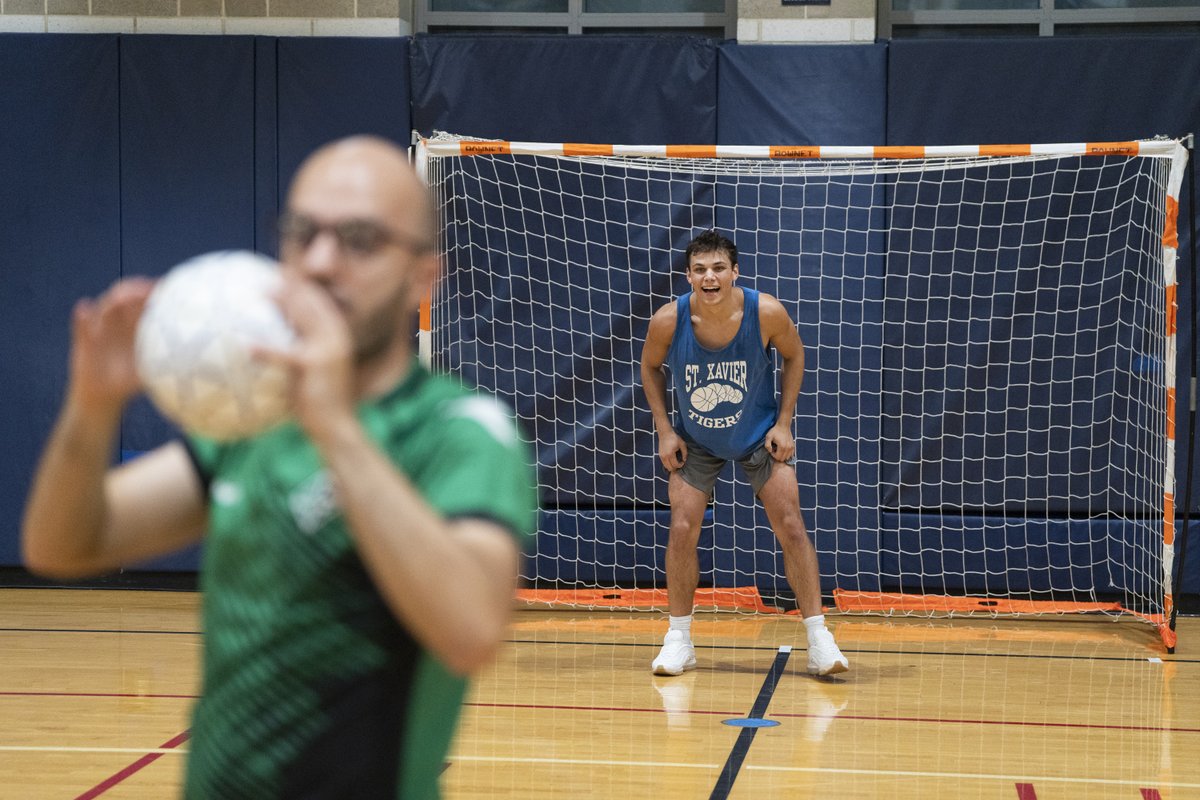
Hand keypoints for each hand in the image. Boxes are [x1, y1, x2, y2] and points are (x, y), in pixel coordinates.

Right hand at [68, 278, 154, 415]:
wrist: (103, 394)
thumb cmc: (131, 381)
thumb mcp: (149, 372)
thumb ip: (164, 365)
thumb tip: (190, 362)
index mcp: (138, 324)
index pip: (146, 300)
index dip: (154, 291)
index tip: (166, 287)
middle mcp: (119, 320)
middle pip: (125, 296)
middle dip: (134, 290)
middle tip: (145, 289)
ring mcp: (100, 326)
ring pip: (104, 307)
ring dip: (112, 302)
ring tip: (119, 299)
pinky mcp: (84, 337)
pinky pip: (81, 324)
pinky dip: (82, 317)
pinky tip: (84, 308)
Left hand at [256, 275, 355, 442]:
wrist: (338, 427)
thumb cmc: (320, 403)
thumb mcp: (310, 374)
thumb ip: (298, 353)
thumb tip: (275, 343)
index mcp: (338, 336)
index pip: (322, 303)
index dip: (305, 285)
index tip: (284, 273)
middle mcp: (337, 337)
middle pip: (314, 302)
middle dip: (294, 283)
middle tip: (270, 272)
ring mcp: (329, 349)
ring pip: (304, 317)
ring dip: (283, 301)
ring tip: (261, 292)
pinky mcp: (316, 364)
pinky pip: (285, 353)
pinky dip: (265, 348)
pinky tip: (244, 345)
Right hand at [658, 430, 687, 470]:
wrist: (665, 433)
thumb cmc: (674, 438)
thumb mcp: (682, 444)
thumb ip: (685, 453)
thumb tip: (684, 460)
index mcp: (670, 454)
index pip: (675, 465)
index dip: (680, 465)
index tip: (683, 462)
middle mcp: (665, 457)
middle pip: (670, 468)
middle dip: (675, 468)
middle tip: (679, 463)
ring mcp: (661, 456)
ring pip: (666, 467)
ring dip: (671, 466)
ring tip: (675, 462)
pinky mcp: (660, 455)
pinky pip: (664, 463)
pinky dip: (668, 464)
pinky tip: (671, 460)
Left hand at [764, 424, 794, 461]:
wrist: (783, 426)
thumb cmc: (775, 431)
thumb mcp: (768, 437)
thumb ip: (767, 445)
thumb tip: (770, 451)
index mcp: (782, 446)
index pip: (778, 457)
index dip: (773, 455)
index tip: (771, 449)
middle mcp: (788, 448)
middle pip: (782, 458)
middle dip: (777, 456)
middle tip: (775, 449)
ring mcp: (791, 447)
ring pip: (787, 457)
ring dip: (782, 455)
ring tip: (779, 449)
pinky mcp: (793, 446)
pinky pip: (791, 454)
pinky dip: (787, 454)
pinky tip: (783, 449)